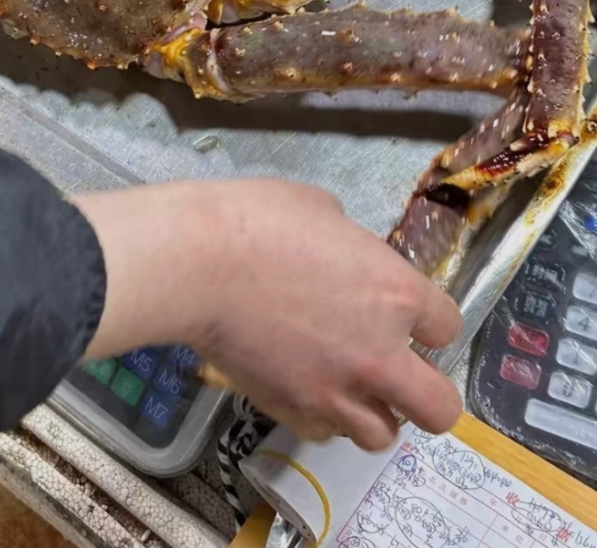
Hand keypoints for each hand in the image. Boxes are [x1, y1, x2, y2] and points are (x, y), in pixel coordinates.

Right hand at [75, 179, 461, 451]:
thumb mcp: (321, 209)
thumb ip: (350, 245)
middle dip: (426, 392)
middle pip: (439, 408)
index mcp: (396, 293)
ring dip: (373, 411)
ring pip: (383, 435)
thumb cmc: (258, 219)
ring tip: (348, 385)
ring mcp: (336, 391)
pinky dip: (323, 418)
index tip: (409, 319)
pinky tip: (306, 389)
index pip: (447, 328)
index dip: (430, 323)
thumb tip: (344, 256)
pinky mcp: (292, 410)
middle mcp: (379, 353)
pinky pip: (325, 434)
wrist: (198, 262)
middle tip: (397, 371)